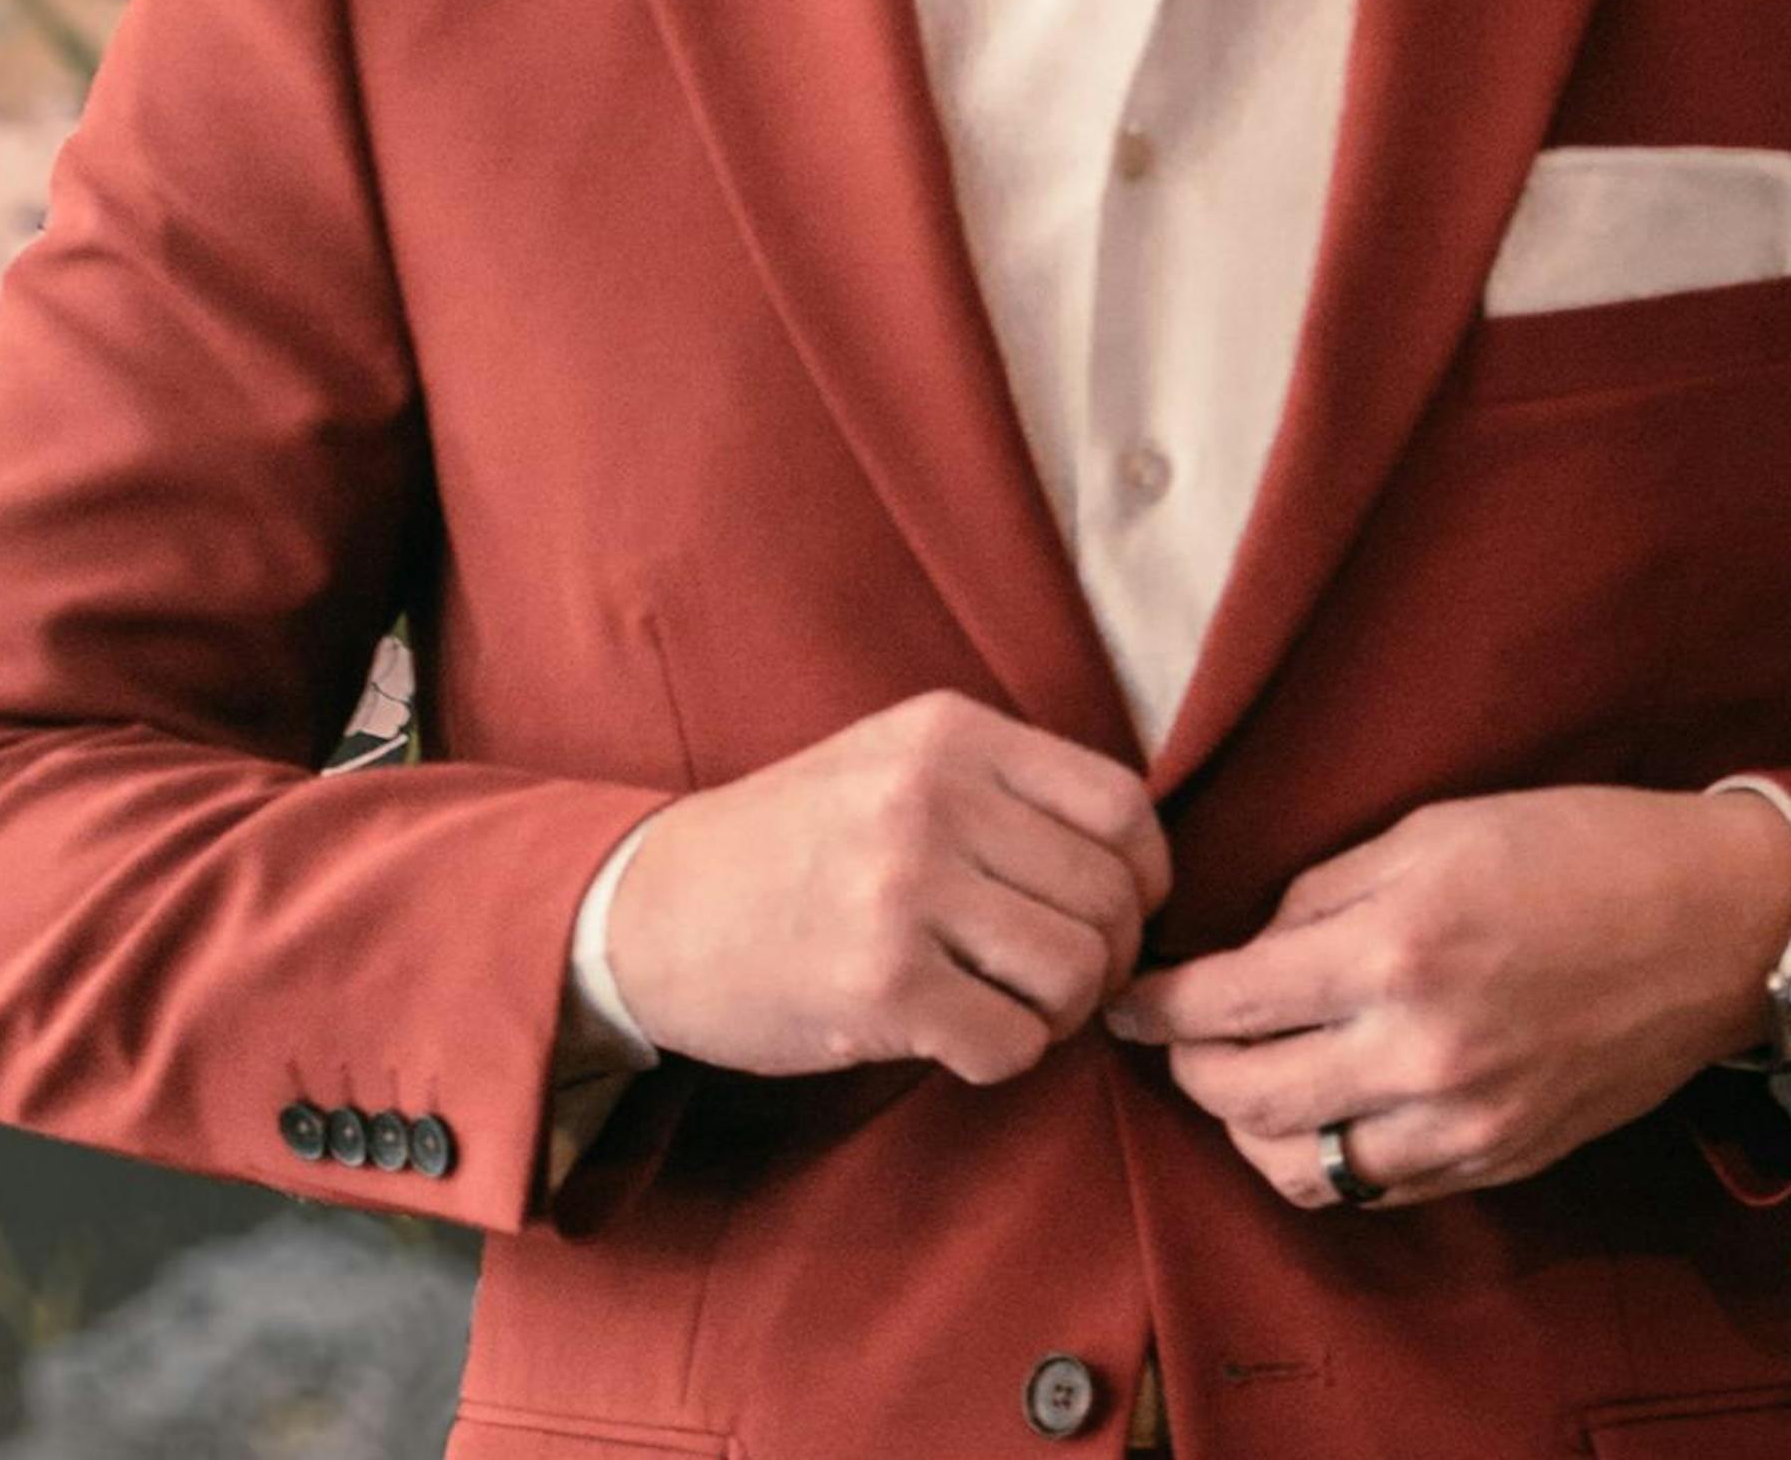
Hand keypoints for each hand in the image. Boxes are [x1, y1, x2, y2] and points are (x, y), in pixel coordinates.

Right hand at [605, 689, 1169, 1083]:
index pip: (1122, 805)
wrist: (646, 912)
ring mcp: (904, 891)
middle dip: (1106, 959)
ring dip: (1059, 1013)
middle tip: (1057, 982)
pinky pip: (1012, 1043)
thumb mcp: (891, 762)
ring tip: (1006, 1007)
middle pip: (1111, 897)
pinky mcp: (880, 987)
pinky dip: (1002, 1056)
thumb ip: (1006, 788)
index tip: (1116, 914)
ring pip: (1076, 972)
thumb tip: (1138, 862)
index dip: (1145, 876)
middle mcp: (933, 799)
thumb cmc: (791, 848)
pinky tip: (955, 1038)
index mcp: (949, 734)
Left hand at [1100, 784, 1790, 1208]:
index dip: (1155, 1007)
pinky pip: (1377, 1189)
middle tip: (1179, 1038)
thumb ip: (1321, 894)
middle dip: (1189, 1070)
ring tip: (1246, 1082)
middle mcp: (1421, 1052)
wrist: (1719, 923)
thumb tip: (1248, 950)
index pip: (1224, 1005)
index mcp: (1394, 950)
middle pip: (1244, 1101)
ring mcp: (1464, 1121)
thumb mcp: (1434, 829)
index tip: (1127, 1001)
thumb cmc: (1578, 850)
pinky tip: (1325, 1113)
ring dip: (1251, 1131)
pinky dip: (1329, 1162)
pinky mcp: (1501, 1158)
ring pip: (1301, 1170)